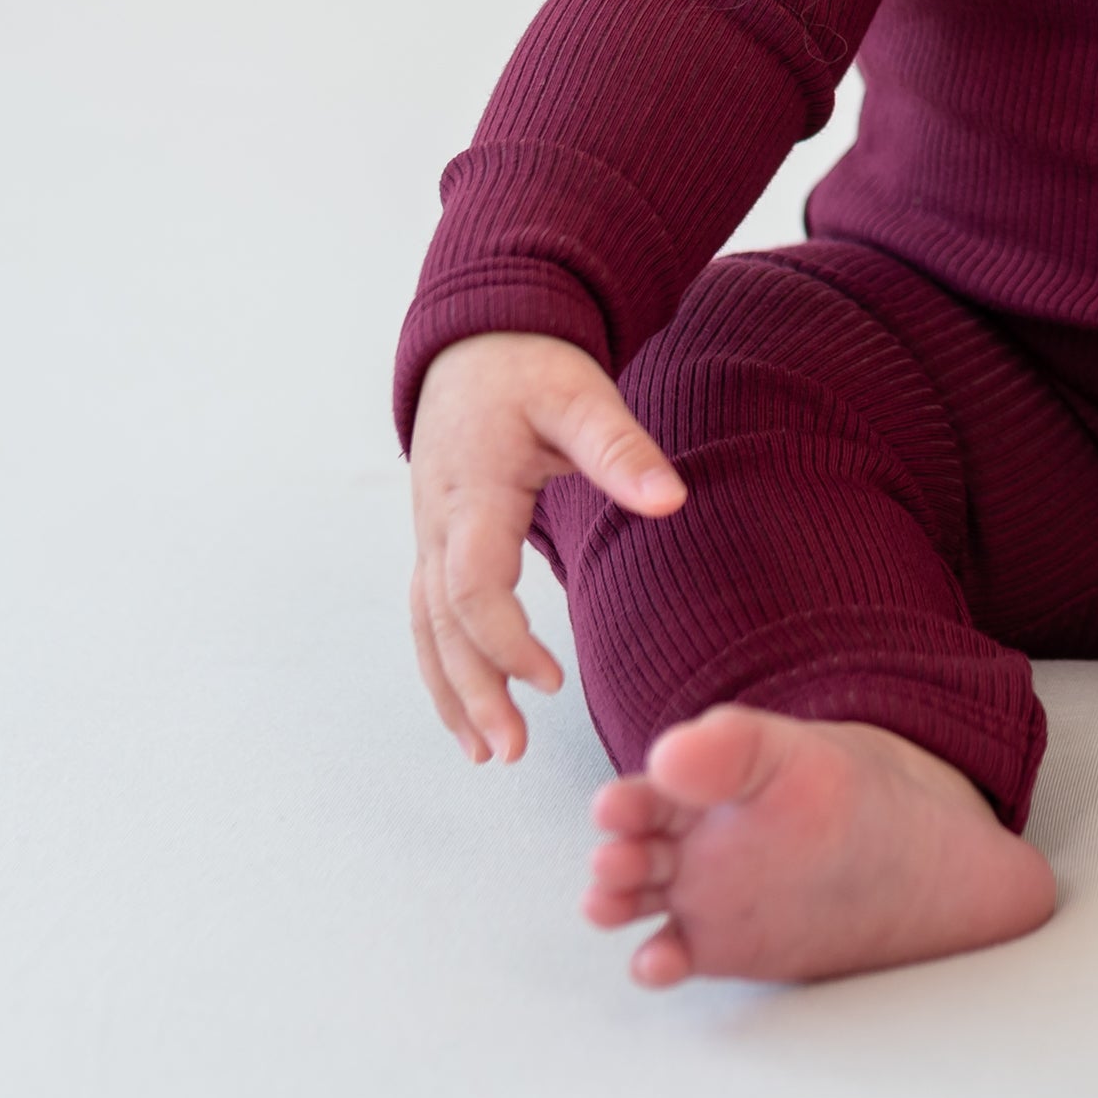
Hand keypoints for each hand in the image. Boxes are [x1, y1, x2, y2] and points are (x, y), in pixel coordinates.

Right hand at [407, 331, 684, 762]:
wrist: (478, 345)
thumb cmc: (532, 369)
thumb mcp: (582, 395)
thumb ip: (623, 449)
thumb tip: (671, 501)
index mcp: (472, 491)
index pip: (470, 585)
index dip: (504, 640)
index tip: (551, 678)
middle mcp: (437, 522)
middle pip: (440, 624)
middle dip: (471, 692)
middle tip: (510, 751)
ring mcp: (429, 535)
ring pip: (426, 628)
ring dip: (452, 693)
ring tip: (488, 753)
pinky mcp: (436, 542)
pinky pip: (428, 617)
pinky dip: (444, 668)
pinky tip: (469, 712)